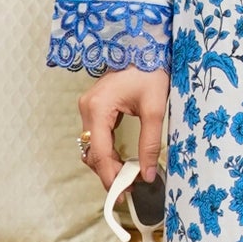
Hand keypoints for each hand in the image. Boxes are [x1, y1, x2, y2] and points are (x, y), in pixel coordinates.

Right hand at [78, 69, 169, 188]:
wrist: (146, 48)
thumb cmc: (151, 72)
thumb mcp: (155, 110)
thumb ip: (150, 144)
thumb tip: (148, 174)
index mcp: (98, 108)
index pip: (99, 152)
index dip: (109, 176)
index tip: (123, 193)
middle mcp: (87, 108)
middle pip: (92, 152)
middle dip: (108, 172)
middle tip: (128, 189)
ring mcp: (88, 107)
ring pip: (92, 147)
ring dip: (106, 164)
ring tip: (127, 177)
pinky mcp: (94, 108)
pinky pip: (96, 137)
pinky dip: (106, 152)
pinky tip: (121, 162)